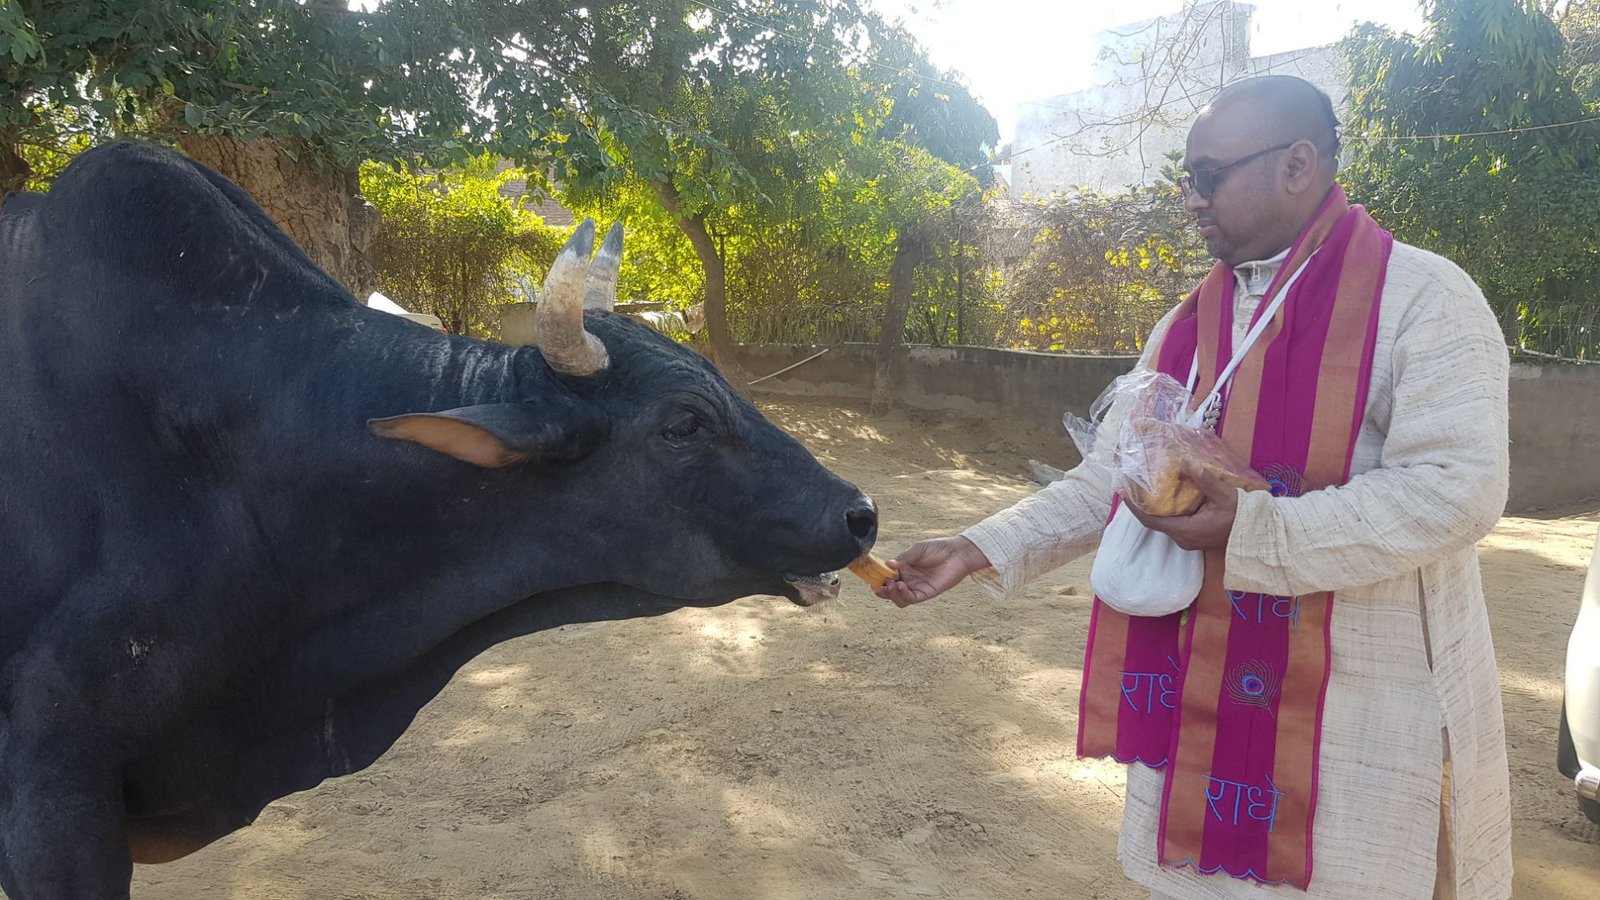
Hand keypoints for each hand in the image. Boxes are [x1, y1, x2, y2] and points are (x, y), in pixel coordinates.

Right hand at [873, 536, 990, 607]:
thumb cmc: (938, 548)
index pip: (887, 577)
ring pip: (899, 598)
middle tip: (878, 587)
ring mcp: (917, 587)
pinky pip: (911, 599)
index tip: (872, 579)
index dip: (878, 579)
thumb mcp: (917, 550)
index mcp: (904, 568)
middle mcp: (908, 579)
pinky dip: (904, 595)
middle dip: (882, 591)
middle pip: (890, 591)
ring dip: (892, 595)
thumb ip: (903, 558)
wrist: (957, 553)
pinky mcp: (926, 593)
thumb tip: (887, 564)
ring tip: (892, 585)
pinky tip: (902, 586)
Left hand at [1125, 462, 1239, 551]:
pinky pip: (1174, 523)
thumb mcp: (1224, 496)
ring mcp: (1188, 539)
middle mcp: (1182, 538)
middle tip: (1133, 483)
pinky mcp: (1194, 536)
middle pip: (1154, 521)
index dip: (1134, 507)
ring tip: (1145, 486)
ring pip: (1164, 522)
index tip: (1123, 491)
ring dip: (1154, 506)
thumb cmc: (1241, 517)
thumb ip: (1204, 480)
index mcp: (1185, 530)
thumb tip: (1186, 462)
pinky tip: (1166, 495)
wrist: (1258, 535)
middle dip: (1142, 503)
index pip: (1150, 520)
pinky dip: (1166, 510)